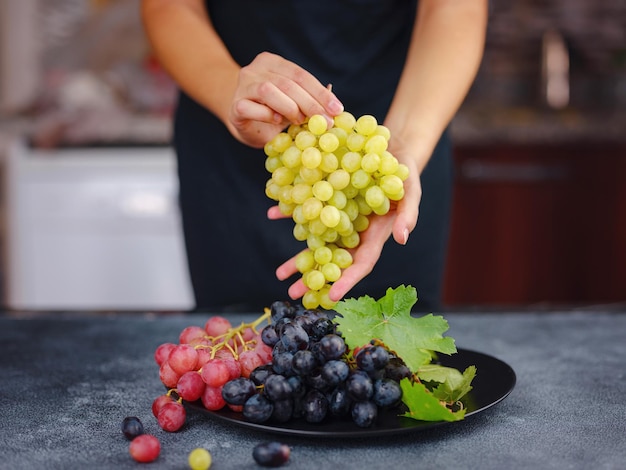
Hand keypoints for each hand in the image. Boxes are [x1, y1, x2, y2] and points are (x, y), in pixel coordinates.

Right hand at [227, 52, 343, 147]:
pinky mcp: (235, 106)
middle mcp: (255, 70)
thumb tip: (334, 105)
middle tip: (325, 122)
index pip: (301, 75)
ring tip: (300, 121)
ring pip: (268, 90)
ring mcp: (242, 86)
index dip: (320, 93)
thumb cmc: (270, 110)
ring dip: (289, 107)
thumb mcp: (292, 102)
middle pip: (288, 83)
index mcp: (272, 62)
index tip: (337, 110)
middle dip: (311, 104)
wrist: (240, 119)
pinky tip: (276, 121)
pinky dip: (266, 115)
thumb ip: (309, 99)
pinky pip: (250, 107)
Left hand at [271, 139, 422, 302]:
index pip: (361, 264)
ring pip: (318, 242)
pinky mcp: (328, 201)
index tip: (331, 296)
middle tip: (293, 292)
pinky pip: (308, 210)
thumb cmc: (405, 174)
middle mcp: (355, 232)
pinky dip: (290, 212)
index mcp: (374, 236)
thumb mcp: (411, 191)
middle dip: (315, 277)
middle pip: (334, 259)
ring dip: (299, 259)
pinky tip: (272, 213)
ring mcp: (339, 218)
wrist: (391, 151)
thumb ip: (408, 215)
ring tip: (280, 274)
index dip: (347, 280)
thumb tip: (402, 239)